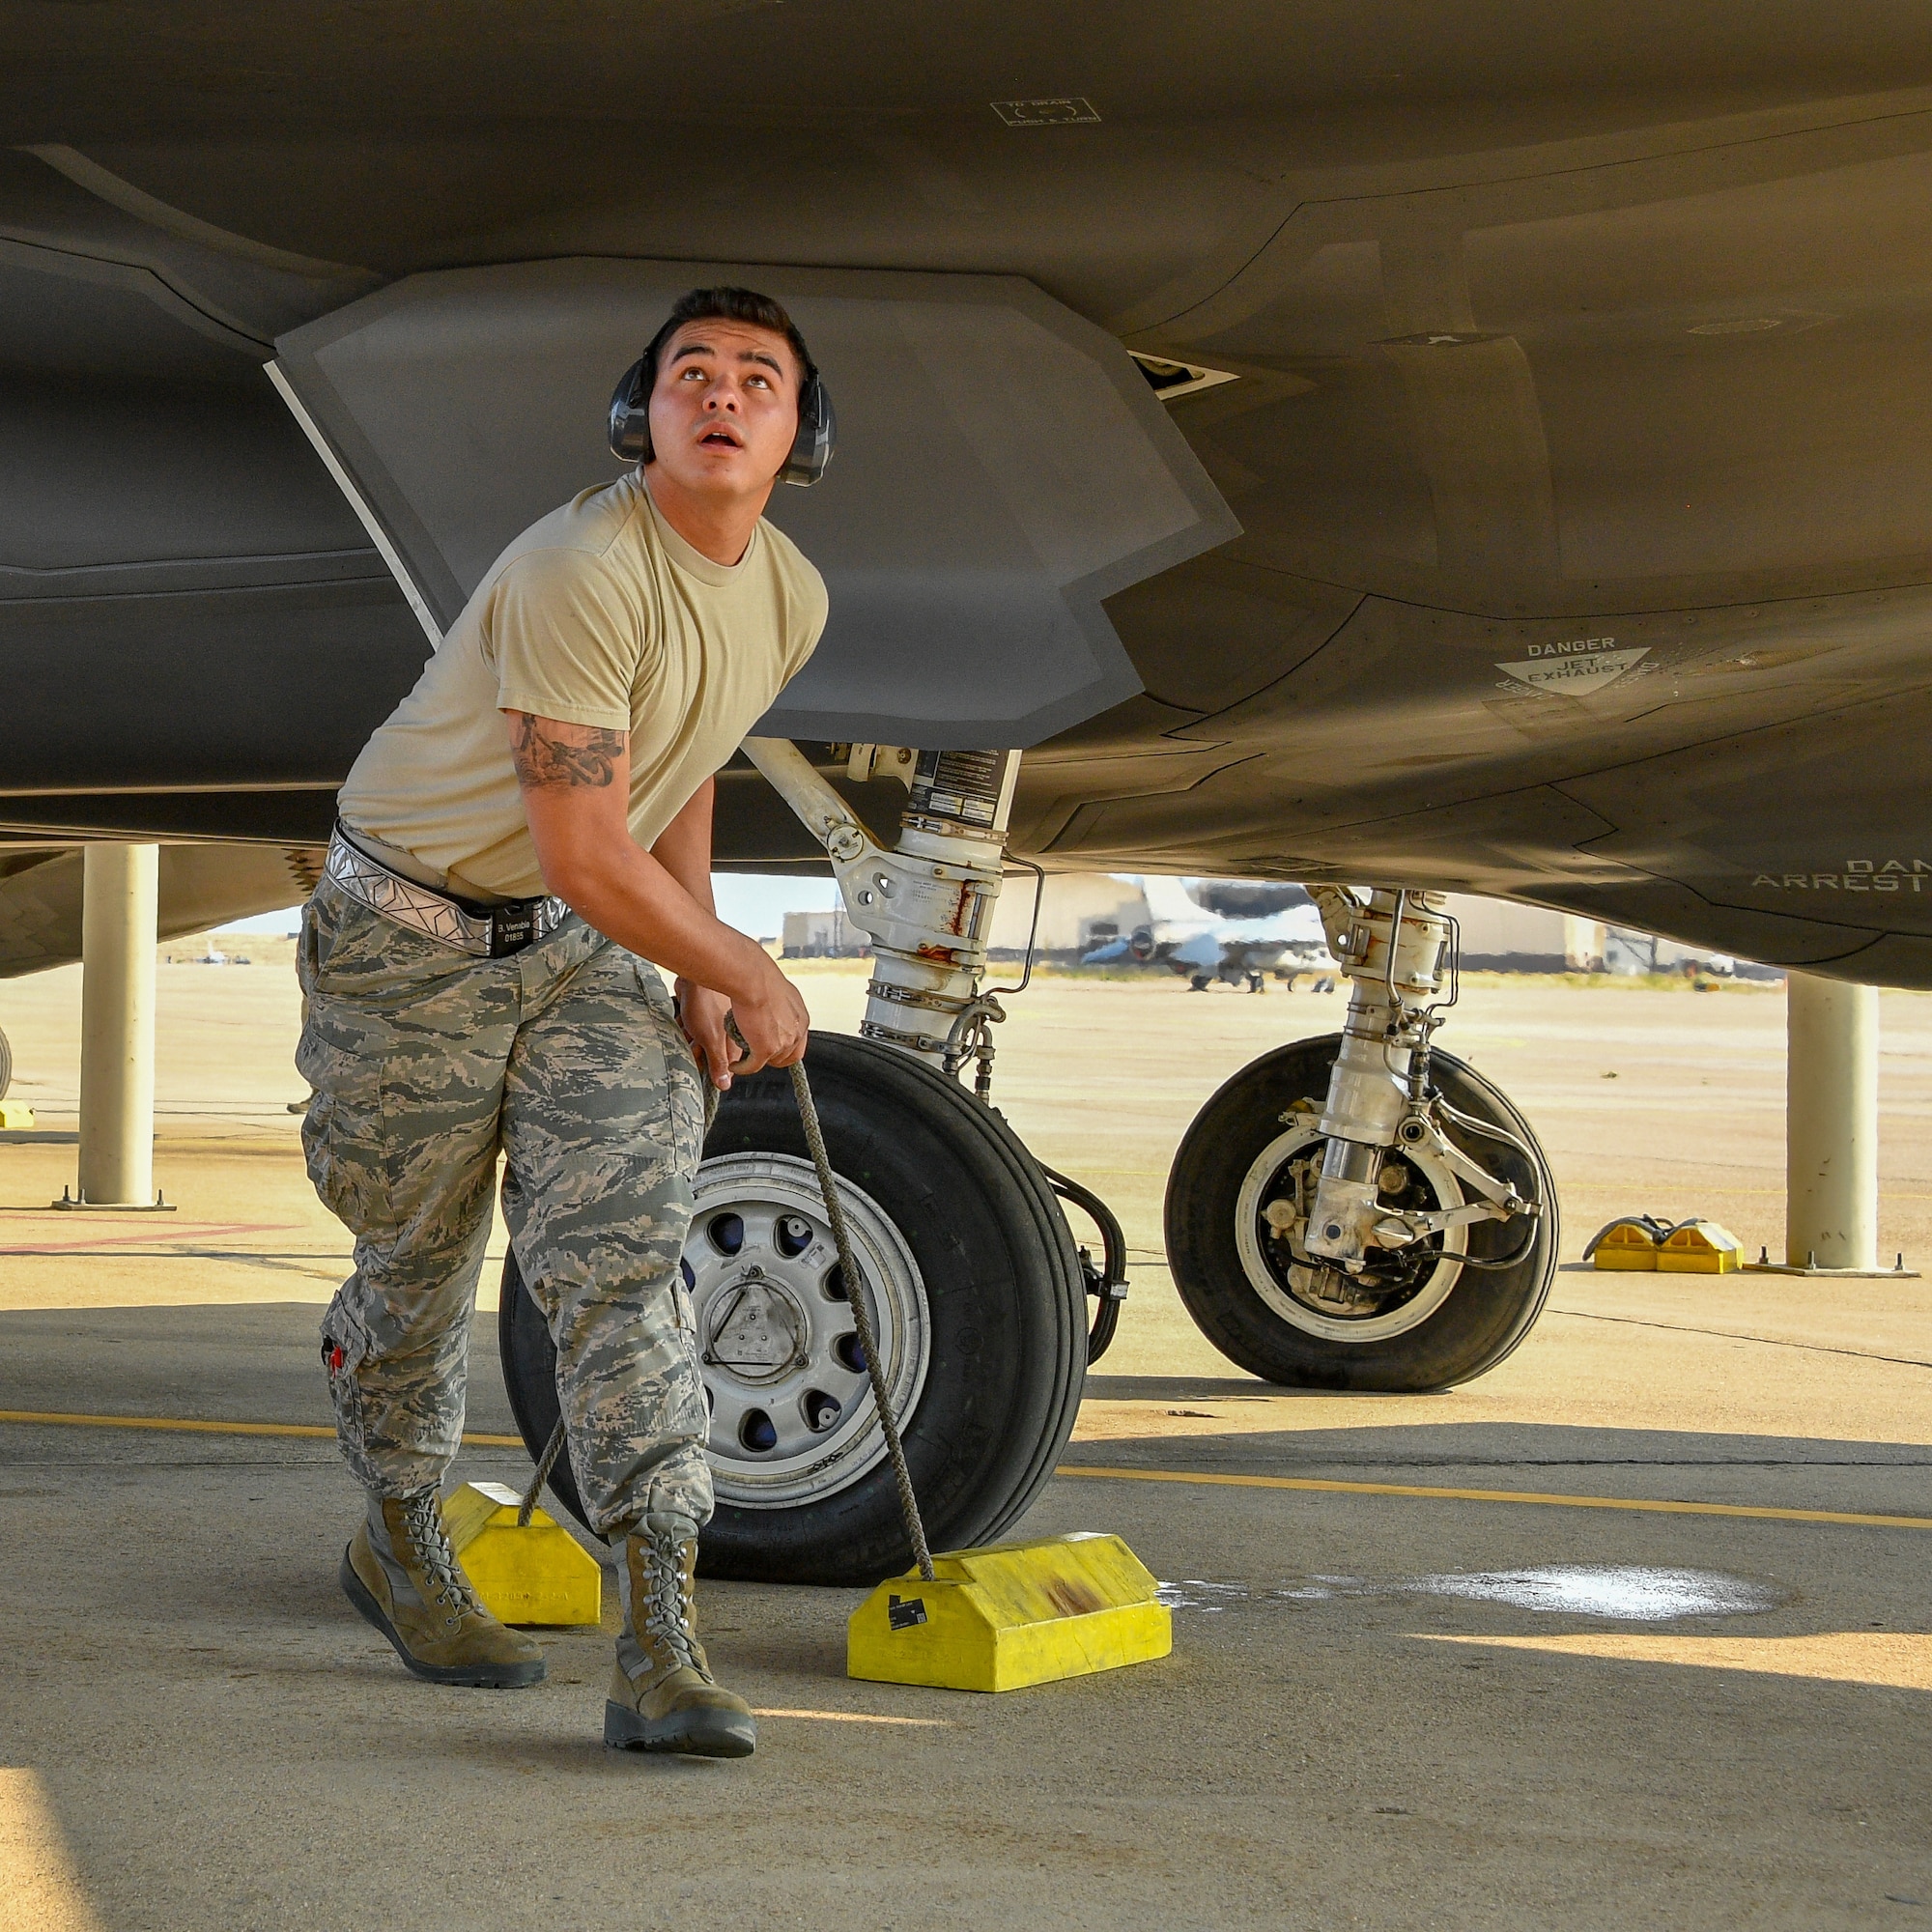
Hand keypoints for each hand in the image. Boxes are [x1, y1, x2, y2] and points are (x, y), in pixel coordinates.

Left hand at [675, 980, 738, 1089]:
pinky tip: (680, 1021)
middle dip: (695, 1054)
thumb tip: (725, 1085)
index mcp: (732, 1043)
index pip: (723, 1067)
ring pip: (696, 1042)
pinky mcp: (699, 1015)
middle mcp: (724, 1034)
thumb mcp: (712, 1040)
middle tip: (690, 1048)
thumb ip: (718, 1062)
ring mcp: (712, 1023)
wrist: (693, 978)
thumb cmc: (706, 1005)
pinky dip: (682, 1027)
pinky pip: (688, 1028)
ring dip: (687, 1040)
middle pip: (708, 1055)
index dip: (710, 1070)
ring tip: (685, 1031)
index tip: (699, 1072)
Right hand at [726, 959, 811, 1074]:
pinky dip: (743, 1068)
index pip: (799, 1042)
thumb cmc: (759, 975)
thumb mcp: (778, 990)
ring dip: (757, 1062)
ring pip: (771, 1062)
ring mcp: (783, 1042)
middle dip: (771, 1057)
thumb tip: (772, 1005)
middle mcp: (797, 1031)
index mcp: (801, 1017)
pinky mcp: (766, 1049)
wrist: (751, 977)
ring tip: (744, 1057)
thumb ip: (780, 1004)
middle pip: (788, 1056)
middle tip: (755, 1051)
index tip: (772, 1045)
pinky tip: (735, 1065)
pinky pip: (753, 1066)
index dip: (784, 1047)